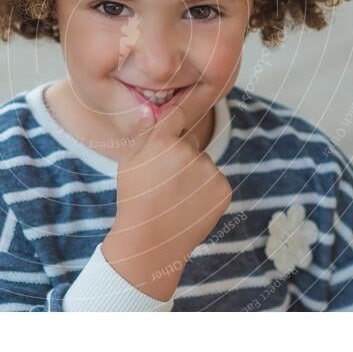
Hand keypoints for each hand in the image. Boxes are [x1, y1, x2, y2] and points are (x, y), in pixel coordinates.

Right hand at [101, 102, 232, 300]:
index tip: (178, 120)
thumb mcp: (129, 162)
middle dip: (181, 155)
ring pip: (203, 164)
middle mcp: (189, 152)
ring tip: (176, 198)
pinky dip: (206, 191)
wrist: (151, 242)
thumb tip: (152, 109)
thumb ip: (144, 133)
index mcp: (162, 142)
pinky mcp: (223, 189)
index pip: (177, 114)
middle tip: (165, 181)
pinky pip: (215, 181)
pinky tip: (189, 205)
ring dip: (194, 175)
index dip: (176, 117)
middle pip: (190, 143)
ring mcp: (209, 171)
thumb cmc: (135, 200)